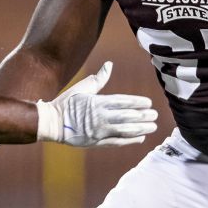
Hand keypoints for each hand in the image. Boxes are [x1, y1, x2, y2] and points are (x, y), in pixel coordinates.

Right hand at [36, 61, 158, 147]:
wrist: (52, 123)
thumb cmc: (66, 103)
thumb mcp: (82, 88)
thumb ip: (98, 79)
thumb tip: (109, 65)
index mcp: (98, 102)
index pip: (123, 102)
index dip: (138, 103)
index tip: (148, 103)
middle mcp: (100, 117)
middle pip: (127, 116)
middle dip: (143, 116)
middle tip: (155, 116)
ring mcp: (99, 131)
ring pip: (125, 130)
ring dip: (141, 129)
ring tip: (152, 127)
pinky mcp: (96, 142)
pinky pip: (117, 142)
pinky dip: (130, 140)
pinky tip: (140, 138)